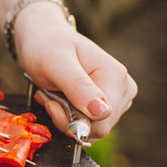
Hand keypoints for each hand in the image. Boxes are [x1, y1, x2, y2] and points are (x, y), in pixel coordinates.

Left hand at [14, 5, 137, 139]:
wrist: (43, 38)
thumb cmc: (46, 46)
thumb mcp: (55, 63)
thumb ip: (77, 86)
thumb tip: (102, 112)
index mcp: (116, 77)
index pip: (101, 123)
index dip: (72, 121)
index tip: (50, 102)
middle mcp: (124, 89)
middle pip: (97, 128)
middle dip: (67, 118)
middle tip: (49, 97)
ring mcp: (117, 97)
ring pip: (91, 127)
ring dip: (66, 116)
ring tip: (54, 94)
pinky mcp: (107, 103)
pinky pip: (88, 123)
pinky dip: (68, 115)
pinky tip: (59, 98)